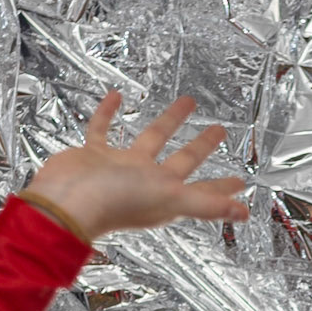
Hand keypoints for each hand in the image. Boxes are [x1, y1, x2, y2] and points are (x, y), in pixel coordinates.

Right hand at [25, 90, 249, 239]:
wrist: (66, 202)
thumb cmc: (117, 202)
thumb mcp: (170, 200)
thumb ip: (207, 206)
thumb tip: (245, 215)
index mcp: (166, 194)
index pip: (202, 190)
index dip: (222, 187)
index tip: (241, 180)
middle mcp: (146, 182)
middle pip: (181, 161)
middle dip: (200, 147)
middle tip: (221, 130)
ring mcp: (119, 168)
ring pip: (148, 139)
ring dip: (166, 122)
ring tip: (187, 100)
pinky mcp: (93, 155)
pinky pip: (103, 130)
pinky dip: (108, 114)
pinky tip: (117, 95)